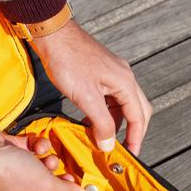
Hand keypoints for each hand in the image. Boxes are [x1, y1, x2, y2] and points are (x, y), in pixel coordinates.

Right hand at [0, 115, 88, 190]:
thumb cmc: (8, 172)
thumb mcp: (43, 184)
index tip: (78, 184)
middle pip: (46, 185)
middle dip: (56, 174)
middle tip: (63, 169)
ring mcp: (11, 172)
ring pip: (38, 166)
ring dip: (47, 158)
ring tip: (48, 156)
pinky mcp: (8, 153)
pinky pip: (28, 151)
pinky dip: (35, 146)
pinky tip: (37, 143)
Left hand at [31, 20, 152, 154]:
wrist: (52, 35)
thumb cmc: (68, 60)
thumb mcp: (86, 97)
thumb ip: (101, 123)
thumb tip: (108, 145)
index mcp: (125, 83)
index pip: (138, 117)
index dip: (136, 139)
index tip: (130, 155)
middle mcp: (124, 78)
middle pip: (137, 111)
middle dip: (132, 132)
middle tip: (123, 150)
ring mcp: (113, 75)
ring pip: (122, 106)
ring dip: (115, 124)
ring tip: (102, 139)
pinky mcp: (101, 74)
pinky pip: (110, 99)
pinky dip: (104, 114)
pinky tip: (91, 122)